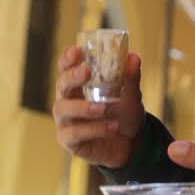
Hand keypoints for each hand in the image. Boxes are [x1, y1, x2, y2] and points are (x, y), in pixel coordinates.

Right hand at [52, 44, 145, 166]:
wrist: (132, 144)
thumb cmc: (125, 114)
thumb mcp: (131, 95)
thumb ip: (130, 77)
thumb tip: (133, 57)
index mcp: (79, 85)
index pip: (67, 67)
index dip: (68, 58)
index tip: (77, 50)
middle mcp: (68, 100)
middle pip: (61, 85)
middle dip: (72, 76)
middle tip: (86, 71)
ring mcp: (66, 120)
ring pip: (63, 109)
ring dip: (84, 107)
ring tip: (105, 108)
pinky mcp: (69, 140)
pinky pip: (75, 133)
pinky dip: (94, 129)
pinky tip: (111, 126)